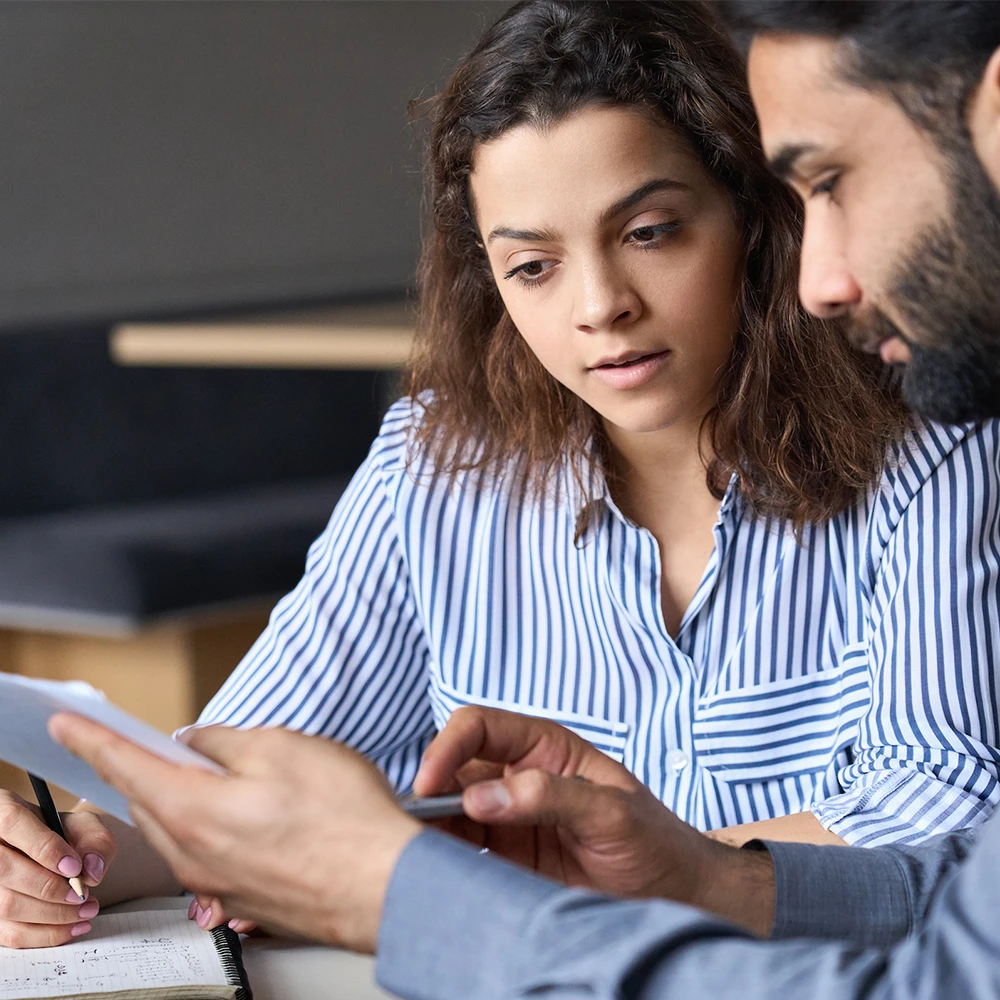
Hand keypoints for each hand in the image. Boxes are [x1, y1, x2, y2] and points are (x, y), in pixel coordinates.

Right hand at [0, 789, 115, 946]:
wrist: (48, 852)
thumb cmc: (62, 835)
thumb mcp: (83, 825)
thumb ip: (95, 840)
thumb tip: (92, 869)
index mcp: (3, 810)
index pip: (14, 824)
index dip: (44, 848)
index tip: (74, 867)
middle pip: (6, 869)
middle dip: (51, 888)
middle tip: (83, 896)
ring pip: (6, 905)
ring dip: (52, 915)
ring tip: (86, 911)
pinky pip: (9, 934)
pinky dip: (44, 935)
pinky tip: (71, 927)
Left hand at [48, 717, 420, 952]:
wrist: (385, 885)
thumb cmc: (341, 818)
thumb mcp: (281, 747)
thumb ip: (225, 741)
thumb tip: (197, 743)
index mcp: (190, 810)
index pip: (123, 765)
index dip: (91, 739)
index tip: (68, 725)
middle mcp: (192, 855)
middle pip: (149, 799)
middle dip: (151, 766)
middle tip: (172, 742)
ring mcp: (216, 883)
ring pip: (178, 828)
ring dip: (186, 796)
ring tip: (233, 774)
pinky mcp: (243, 897)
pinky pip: (208, 853)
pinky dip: (214, 824)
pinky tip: (257, 811)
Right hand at [415, 707, 774, 934]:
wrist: (675, 895)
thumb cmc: (654, 840)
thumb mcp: (610, 811)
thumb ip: (548, 796)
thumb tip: (482, 796)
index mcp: (544, 745)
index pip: (480, 726)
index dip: (448, 747)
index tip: (430, 783)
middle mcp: (519, 774)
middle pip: (455, 768)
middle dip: (431, 791)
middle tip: (415, 826)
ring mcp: (509, 817)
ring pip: (450, 810)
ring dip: (430, 826)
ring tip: (418, 851)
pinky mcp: (505, 857)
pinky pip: (461, 849)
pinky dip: (442, 856)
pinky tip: (435, 869)